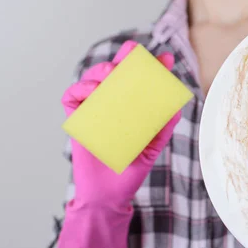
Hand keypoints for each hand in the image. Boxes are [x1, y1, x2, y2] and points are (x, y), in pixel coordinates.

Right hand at [61, 40, 178, 207]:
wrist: (110, 194)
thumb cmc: (131, 169)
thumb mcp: (152, 146)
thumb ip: (163, 125)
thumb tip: (176, 106)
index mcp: (132, 108)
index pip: (141, 82)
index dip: (152, 67)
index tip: (167, 59)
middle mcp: (112, 105)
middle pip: (116, 73)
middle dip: (126, 58)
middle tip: (135, 52)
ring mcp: (93, 110)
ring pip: (93, 78)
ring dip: (101, 70)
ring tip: (112, 73)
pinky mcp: (77, 120)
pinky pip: (72, 97)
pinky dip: (81, 89)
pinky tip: (94, 92)